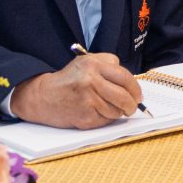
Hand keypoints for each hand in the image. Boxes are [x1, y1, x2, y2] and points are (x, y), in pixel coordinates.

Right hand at [9, 53, 140, 127]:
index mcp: (93, 64)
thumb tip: (131, 82)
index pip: (125, 77)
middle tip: (132, 107)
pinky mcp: (85, 116)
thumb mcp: (86, 62)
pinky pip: (106, 120)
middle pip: (124, 96)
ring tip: (108, 108)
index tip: (138, 95)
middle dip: (132, 104)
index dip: (135, 89)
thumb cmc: (69, 80)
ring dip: (117, 112)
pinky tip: (96, 112)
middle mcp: (90, 81)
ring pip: (116, 110)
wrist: (44, 96)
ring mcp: (88, 99)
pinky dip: (106, 119)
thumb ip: (109, 65)